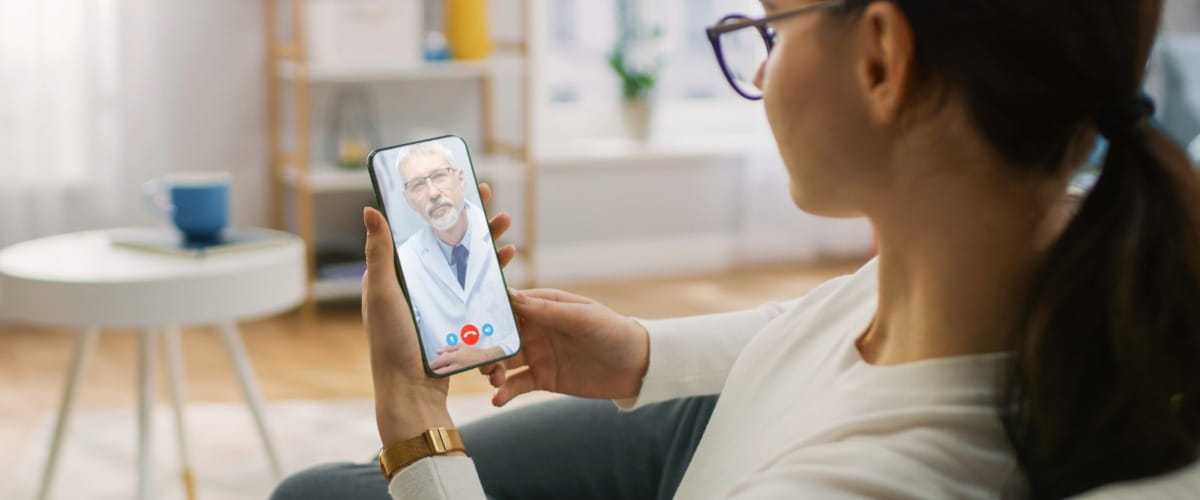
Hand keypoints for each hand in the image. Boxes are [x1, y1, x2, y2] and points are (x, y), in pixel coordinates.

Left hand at [363, 183, 513, 445]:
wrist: (412, 390)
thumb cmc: (391, 342)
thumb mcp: (383, 292)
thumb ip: (379, 252)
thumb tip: (370, 208)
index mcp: (398, 272)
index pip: (420, 228)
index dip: (438, 204)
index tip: (455, 182)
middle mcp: (419, 283)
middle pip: (450, 240)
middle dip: (471, 217)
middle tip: (488, 194)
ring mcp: (440, 300)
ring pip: (469, 262)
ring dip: (488, 241)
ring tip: (506, 225)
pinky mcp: (458, 318)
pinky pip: (479, 289)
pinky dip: (494, 273)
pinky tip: (509, 262)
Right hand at [480, 289, 649, 405]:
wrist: (637, 366)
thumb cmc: (613, 331)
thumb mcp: (582, 317)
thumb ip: (547, 310)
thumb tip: (512, 296)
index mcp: (544, 306)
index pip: (509, 304)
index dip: (487, 310)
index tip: (468, 319)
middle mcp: (535, 329)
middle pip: (499, 335)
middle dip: (483, 344)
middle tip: (473, 356)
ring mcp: (537, 354)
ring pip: (504, 360)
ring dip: (491, 368)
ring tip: (493, 378)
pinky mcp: (543, 379)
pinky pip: (517, 385)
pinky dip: (504, 392)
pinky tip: (497, 399)